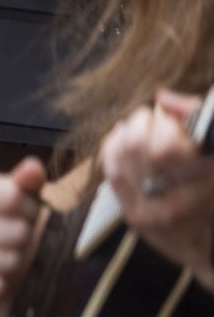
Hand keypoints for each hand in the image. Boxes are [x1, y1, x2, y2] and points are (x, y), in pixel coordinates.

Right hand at [0, 158, 47, 316]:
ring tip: (14, 258)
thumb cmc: (13, 228)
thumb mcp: (23, 202)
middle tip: (23, 237)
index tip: (31, 209)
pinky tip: (2, 280)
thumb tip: (33, 167)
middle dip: (21, 236)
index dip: (23, 203)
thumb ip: (27, 183)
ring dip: (13, 262)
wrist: (8, 271)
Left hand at [102, 90, 213, 290]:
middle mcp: (175, 204)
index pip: (166, 147)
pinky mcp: (135, 218)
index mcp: (205, 187)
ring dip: (128, 131)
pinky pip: (112, 172)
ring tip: (142, 128)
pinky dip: (114, 148)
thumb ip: (199, 120)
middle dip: (145, 122)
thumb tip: (163, 98)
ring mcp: (152, 213)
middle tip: (157, 120)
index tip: (174, 122)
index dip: (166, 125)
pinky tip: (124, 139)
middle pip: (138, 146)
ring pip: (121, 155)